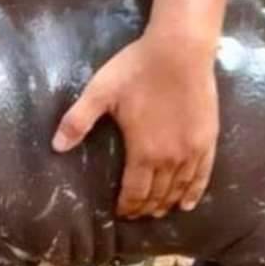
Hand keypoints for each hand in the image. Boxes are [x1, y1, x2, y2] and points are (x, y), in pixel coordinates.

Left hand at [51, 29, 218, 218]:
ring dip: (167, 204)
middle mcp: (170, 159)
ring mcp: (192, 150)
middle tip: (137, 216)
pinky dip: (194, 192)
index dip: (127, 206)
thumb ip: (78, 121)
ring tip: (158, 212)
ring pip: (179, 188)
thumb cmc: (138, 69)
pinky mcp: (208, 139)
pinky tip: (188, 203)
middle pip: (157, 195)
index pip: (135, 192)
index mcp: (143, 152)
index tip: (121, 213)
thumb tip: (56, 146)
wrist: (181, 49)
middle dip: (145, 208)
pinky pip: (202, 175)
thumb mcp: (100, 92)